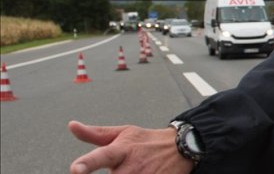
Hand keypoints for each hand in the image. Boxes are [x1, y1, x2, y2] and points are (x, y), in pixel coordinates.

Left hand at [68, 121, 194, 173]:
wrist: (181, 148)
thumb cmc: (146, 141)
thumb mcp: (123, 133)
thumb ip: (95, 134)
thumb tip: (71, 125)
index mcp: (121, 150)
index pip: (101, 156)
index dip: (87, 164)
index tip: (75, 169)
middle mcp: (132, 167)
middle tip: (116, 169)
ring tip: (129, 170)